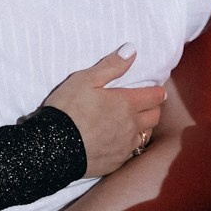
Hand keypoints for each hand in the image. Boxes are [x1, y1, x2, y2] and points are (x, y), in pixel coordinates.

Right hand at [40, 48, 165, 176]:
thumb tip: (131, 50)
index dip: (156, 91)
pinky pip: (131, 152)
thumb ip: (111, 65)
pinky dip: (127, 145)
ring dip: (143, 128)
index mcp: (127, 103)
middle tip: (144, 105)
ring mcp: (126, 145)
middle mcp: (132, 125)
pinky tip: (116, 142)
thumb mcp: (85, 80)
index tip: (154, 90)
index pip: (155, 96)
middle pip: (155, 116)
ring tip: (131, 124)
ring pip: (146, 135)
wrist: (53, 146)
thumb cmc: (68, 109)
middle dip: (153, 109)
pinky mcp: (117, 161)